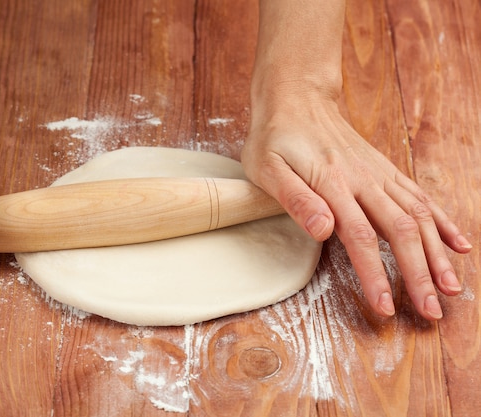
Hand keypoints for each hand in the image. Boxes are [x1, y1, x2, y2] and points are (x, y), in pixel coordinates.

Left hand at [241, 95, 471, 319]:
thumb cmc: (274, 137)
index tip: (386, 306)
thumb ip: (295, 198)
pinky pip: (420, 196)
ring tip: (451, 287)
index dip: (375, 273)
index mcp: (332, 183)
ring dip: (437, 253)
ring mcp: (378, 173)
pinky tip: (458, 244)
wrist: (296, 97)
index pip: (359, 236)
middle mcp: (364, 178)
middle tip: (431, 311)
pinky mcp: (384, 170)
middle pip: (400, 230)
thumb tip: (322, 230)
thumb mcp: (266, 167)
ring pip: (419, 215)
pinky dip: (442, 222)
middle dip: (419, 273)